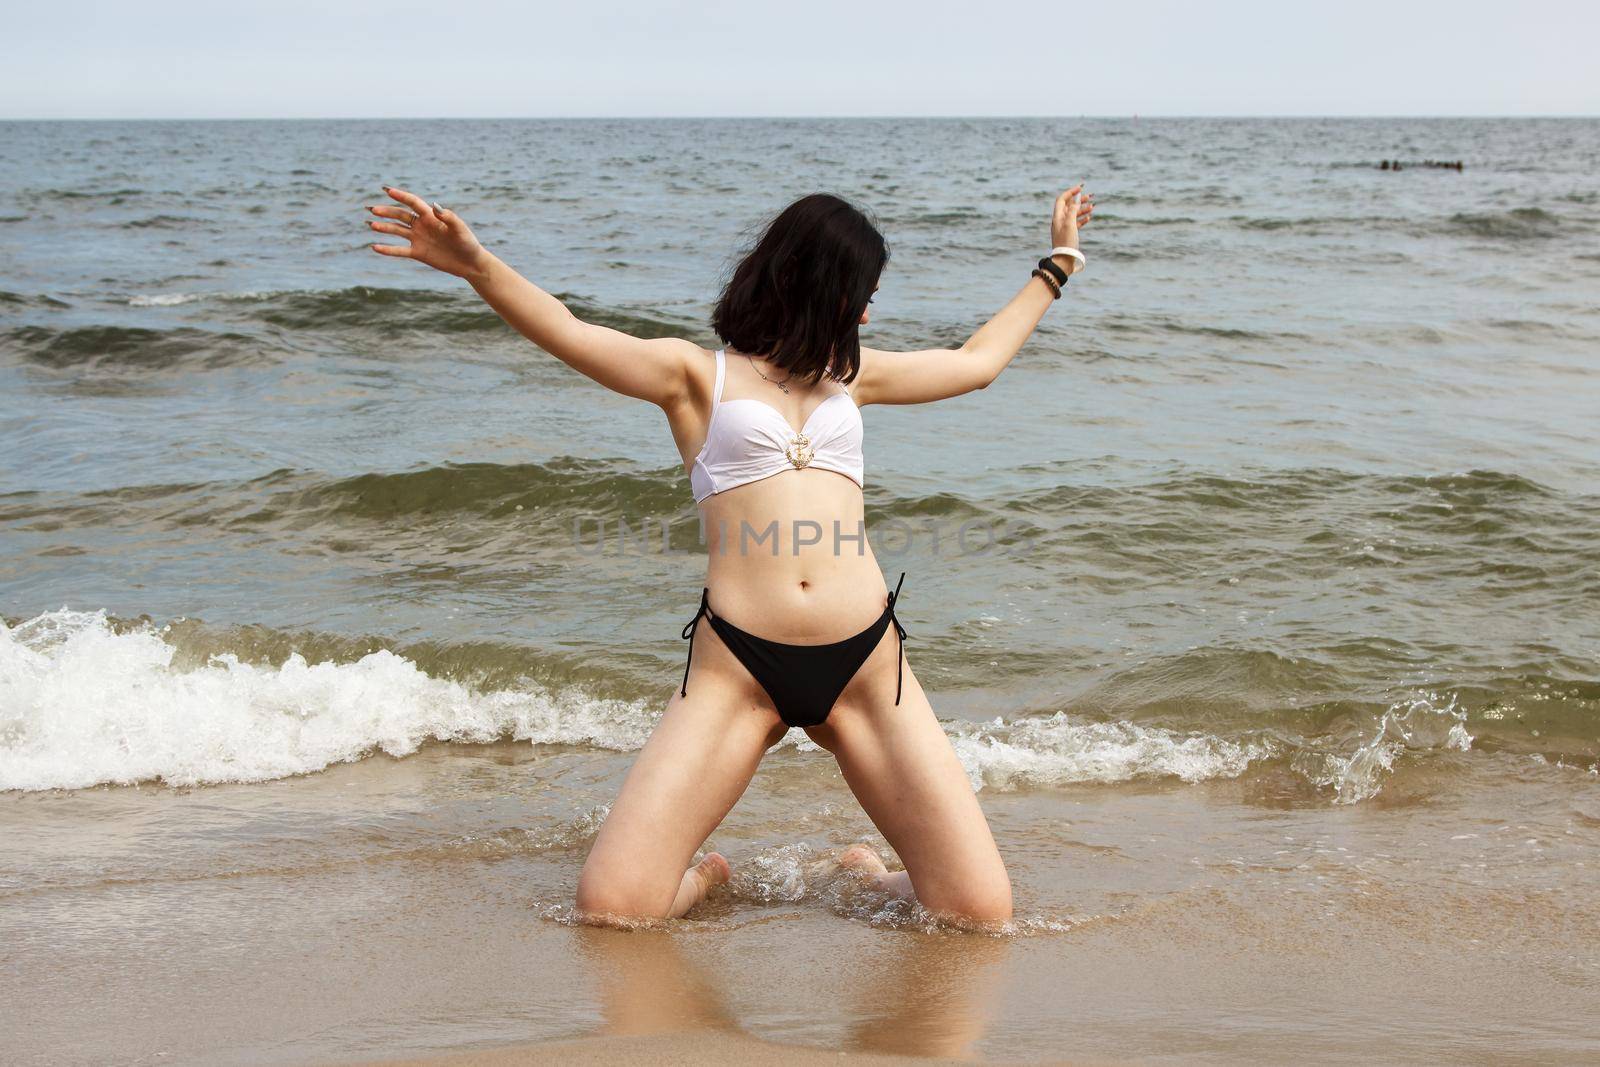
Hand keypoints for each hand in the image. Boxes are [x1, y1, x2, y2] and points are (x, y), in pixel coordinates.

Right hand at [367, 186, 490, 279]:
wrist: (470, 264)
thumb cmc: (468, 243)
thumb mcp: (460, 229)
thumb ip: (448, 217)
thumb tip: (434, 205)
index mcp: (431, 217)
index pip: (413, 203)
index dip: (401, 196)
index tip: (387, 190)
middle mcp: (423, 226)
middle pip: (401, 216)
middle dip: (386, 212)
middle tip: (372, 209)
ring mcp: (419, 239)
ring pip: (397, 231)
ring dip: (384, 227)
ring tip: (371, 225)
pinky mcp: (418, 253)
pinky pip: (400, 250)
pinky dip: (388, 249)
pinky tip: (374, 247)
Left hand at [1050, 183, 1093, 254]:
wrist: (1064, 259)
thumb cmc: (1066, 242)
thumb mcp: (1069, 224)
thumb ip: (1072, 210)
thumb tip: (1075, 200)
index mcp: (1058, 217)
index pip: (1062, 199)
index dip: (1070, 192)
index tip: (1081, 188)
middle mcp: (1060, 221)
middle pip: (1069, 206)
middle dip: (1079, 200)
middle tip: (1090, 196)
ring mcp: (1064, 227)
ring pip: (1074, 214)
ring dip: (1083, 209)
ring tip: (1093, 206)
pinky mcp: (1069, 234)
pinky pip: (1076, 223)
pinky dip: (1082, 219)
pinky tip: (1089, 217)